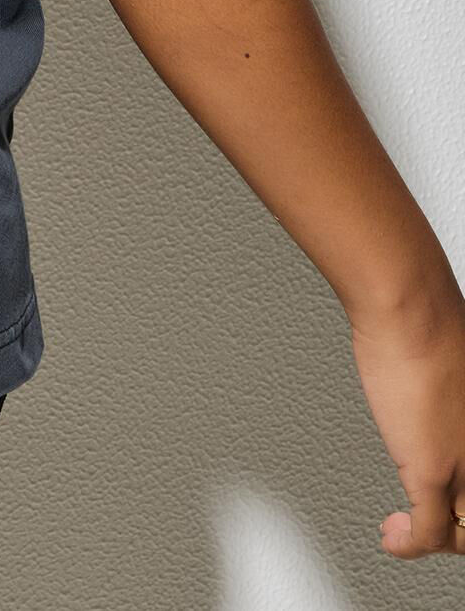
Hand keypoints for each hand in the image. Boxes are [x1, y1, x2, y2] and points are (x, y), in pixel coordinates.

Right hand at [349, 278, 464, 557]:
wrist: (410, 307)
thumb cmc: (428, 321)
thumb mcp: (456, 365)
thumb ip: (452, 395)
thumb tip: (432, 397)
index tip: (449, 500)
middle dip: (456, 524)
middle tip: (428, 521)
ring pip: (462, 530)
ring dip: (434, 538)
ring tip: (407, 530)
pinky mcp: (432, 472)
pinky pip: (429, 533)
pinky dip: (409, 544)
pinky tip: (393, 538)